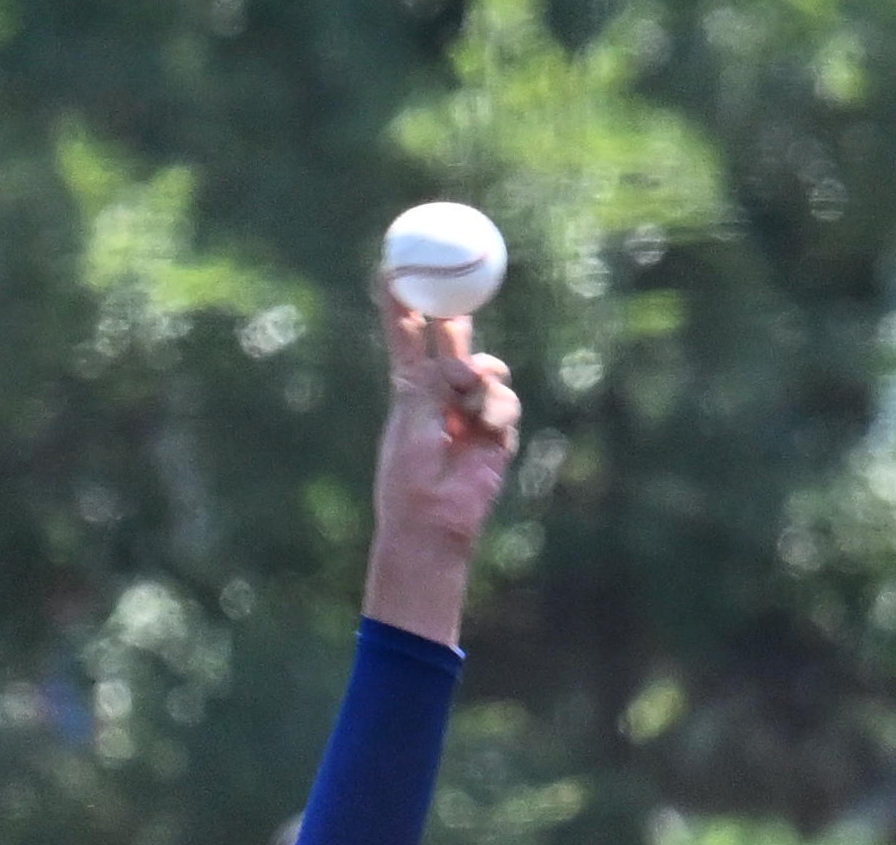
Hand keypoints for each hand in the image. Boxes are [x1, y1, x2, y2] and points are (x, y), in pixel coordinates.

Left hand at [360, 291, 520, 647]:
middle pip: (449, 342)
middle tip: (454, 289)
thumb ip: (434, 380)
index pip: (406, 337)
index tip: (392, 268)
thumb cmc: (408, 478)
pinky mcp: (495, 434)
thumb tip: (460, 358)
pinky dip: (493, 410)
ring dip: (477, 378)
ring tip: (464, 401)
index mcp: (408, 391)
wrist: (432, 525)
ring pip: (485, 370)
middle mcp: (440, 396)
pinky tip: (481, 429)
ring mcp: (470, 413)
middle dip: (453, 317)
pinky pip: (503, 402)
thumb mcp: (413, 418)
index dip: (401, 304)